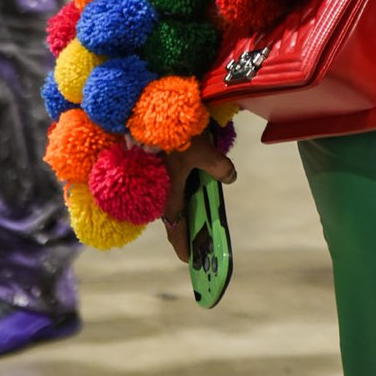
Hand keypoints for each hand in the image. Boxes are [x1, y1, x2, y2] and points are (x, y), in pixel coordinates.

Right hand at [159, 133, 236, 263]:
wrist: (144, 115)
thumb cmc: (173, 137)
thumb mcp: (201, 151)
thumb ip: (218, 166)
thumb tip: (230, 177)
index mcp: (168, 198)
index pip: (176, 230)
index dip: (183, 245)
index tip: (188, 260)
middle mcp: (157, 195)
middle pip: (174, 216)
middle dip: (187, 225)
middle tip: (200, 232)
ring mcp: (153, 182)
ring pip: (170, 200)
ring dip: (183, 204)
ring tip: (198, 204)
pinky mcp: (151, 169)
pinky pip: (166, 187)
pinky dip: (179, 189)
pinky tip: (189, 180)